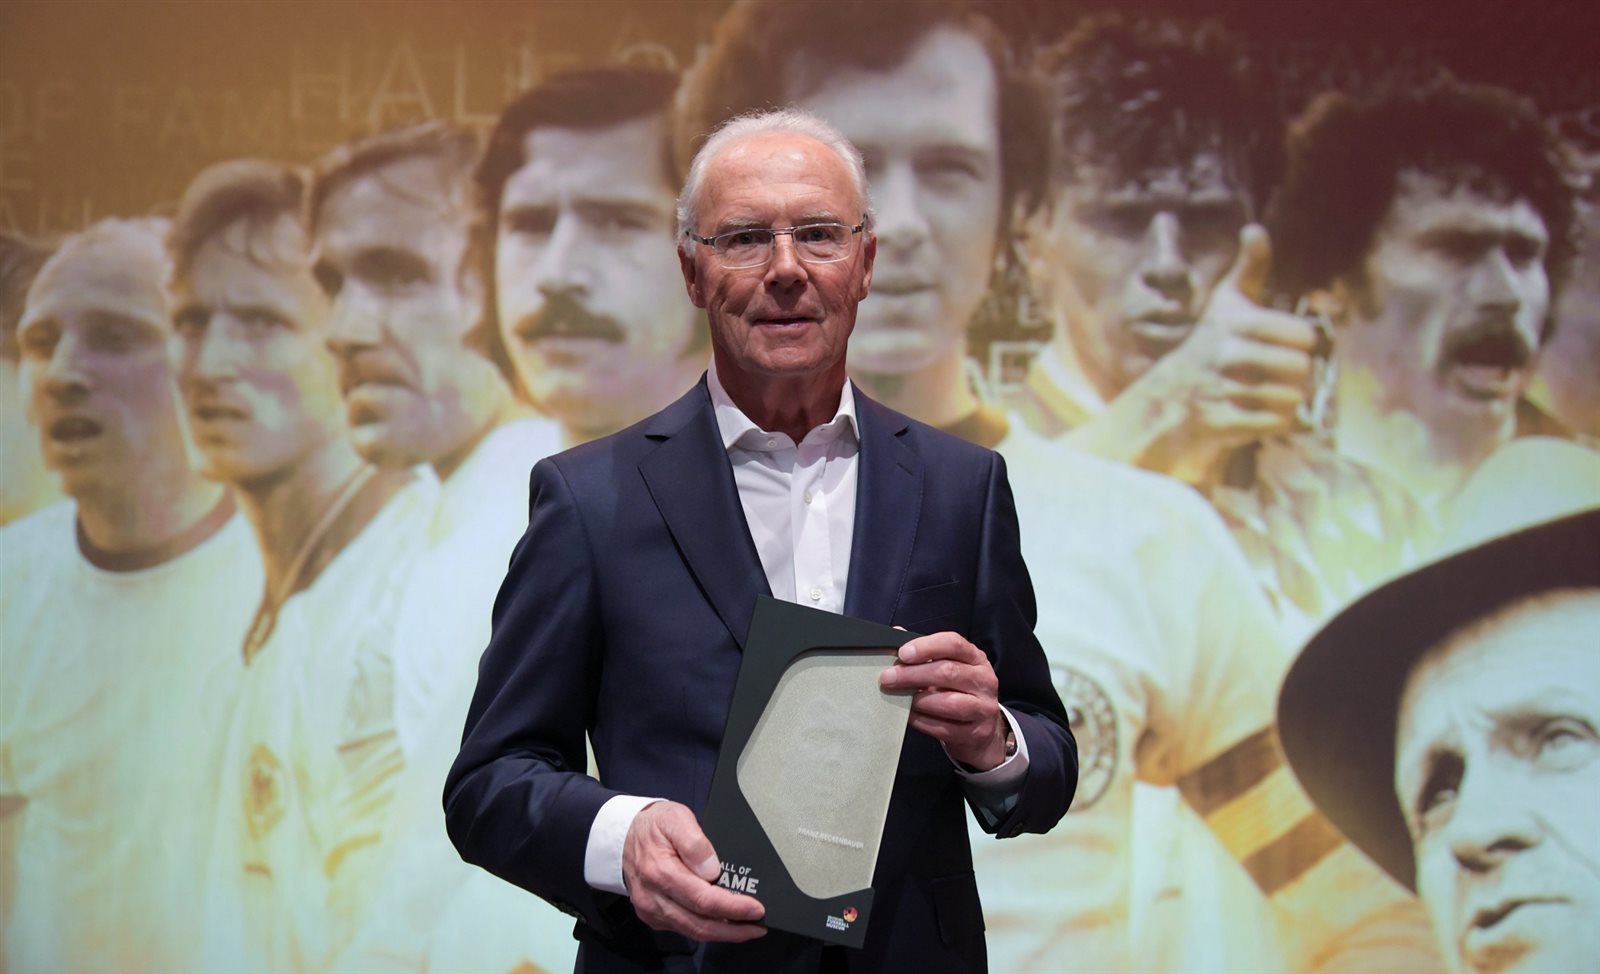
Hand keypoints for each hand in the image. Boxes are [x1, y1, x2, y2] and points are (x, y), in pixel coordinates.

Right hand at [621, 801, 764, 941]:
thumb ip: (694, 842)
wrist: (622, 835)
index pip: (703, 900)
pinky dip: (705, 929)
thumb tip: (713, 869)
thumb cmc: (654, 825)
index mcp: (661, 872)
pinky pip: (682, 929)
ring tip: (746, 928)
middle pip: (699, 924)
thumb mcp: (676, 818)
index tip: (756, 908)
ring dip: (722, 933)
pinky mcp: (652, 915)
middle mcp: (653, 897)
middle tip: (757, 927)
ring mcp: (651, 909)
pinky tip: (723, 923)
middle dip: (733, 930)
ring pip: (691, 931)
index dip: (733, 908)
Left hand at [879, 631, 1007, 770]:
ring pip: (948, 702)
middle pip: (948, 672)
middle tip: (888, 678)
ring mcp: (983, 707)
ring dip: (918, 700)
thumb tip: (896, 633)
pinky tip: (909, 716)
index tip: (902, 653)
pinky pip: (944, 727)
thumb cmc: (958, 691)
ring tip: (899, 698)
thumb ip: (925, 652)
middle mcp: (984, 680)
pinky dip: (922, 721)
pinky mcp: (977, 732)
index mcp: (975, 658)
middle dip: (913, 674)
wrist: (980, 729)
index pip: (953, 644)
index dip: (926, 647)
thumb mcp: (948, 666)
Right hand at [1116, 224, 1318, 483]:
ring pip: (1291, 398)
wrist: (1168, 398)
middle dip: (1295, 376)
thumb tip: (1255, 228)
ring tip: (1267, 394)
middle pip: (1301, 368)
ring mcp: (1221, 390)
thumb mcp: (1227, 304)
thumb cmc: (1210, 346)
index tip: (1282, 345)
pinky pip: (1275, 424)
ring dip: (1286, 400)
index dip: (1299, 343)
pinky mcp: (1220, 423)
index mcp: (1235, 323)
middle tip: (1277, 374)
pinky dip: (1275, 423)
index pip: (1303, 336)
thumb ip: (1249, 269)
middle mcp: (1225, 355)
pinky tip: (1259, 413)